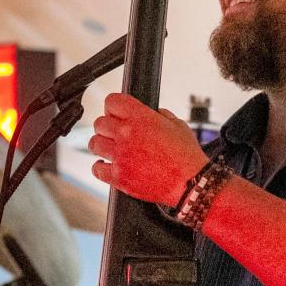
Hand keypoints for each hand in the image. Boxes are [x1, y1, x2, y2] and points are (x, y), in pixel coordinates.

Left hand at [88, 93, 208, 205]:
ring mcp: (121, 156)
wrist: (191, 183)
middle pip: (100, 123)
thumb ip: (160, 115)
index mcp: (141, 117)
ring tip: (112, 149)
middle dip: (107, 127)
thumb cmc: (187, 156)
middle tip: (116, 134)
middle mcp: (127, 134)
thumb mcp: (177, 125)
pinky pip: (96, 168)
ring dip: (102, 145)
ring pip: (94, 143)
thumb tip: (151, 113)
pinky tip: (108, 166)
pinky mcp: (119, 177)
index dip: (113, 107)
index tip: (116, 113)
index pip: (112, 101)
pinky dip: (100, 167)